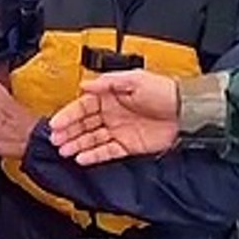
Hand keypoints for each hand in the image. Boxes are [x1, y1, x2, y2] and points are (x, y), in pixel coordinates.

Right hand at [47, 71, 178, 165]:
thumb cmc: (163, 91)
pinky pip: (106, 151)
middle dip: (68, 131)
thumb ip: (108, 82)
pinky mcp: (127, 145)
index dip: (68, 115)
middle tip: (54, 139)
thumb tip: (85, 85)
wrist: (184, 111)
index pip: (82, 106)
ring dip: (76, 144)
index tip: (55, 123)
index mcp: (110, 96)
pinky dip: (93, 155)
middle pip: (83, 124)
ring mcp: (118, 130)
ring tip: (63, 150)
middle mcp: (111, 113)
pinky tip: (81, 158)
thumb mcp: (134, 79)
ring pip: (91, 139)